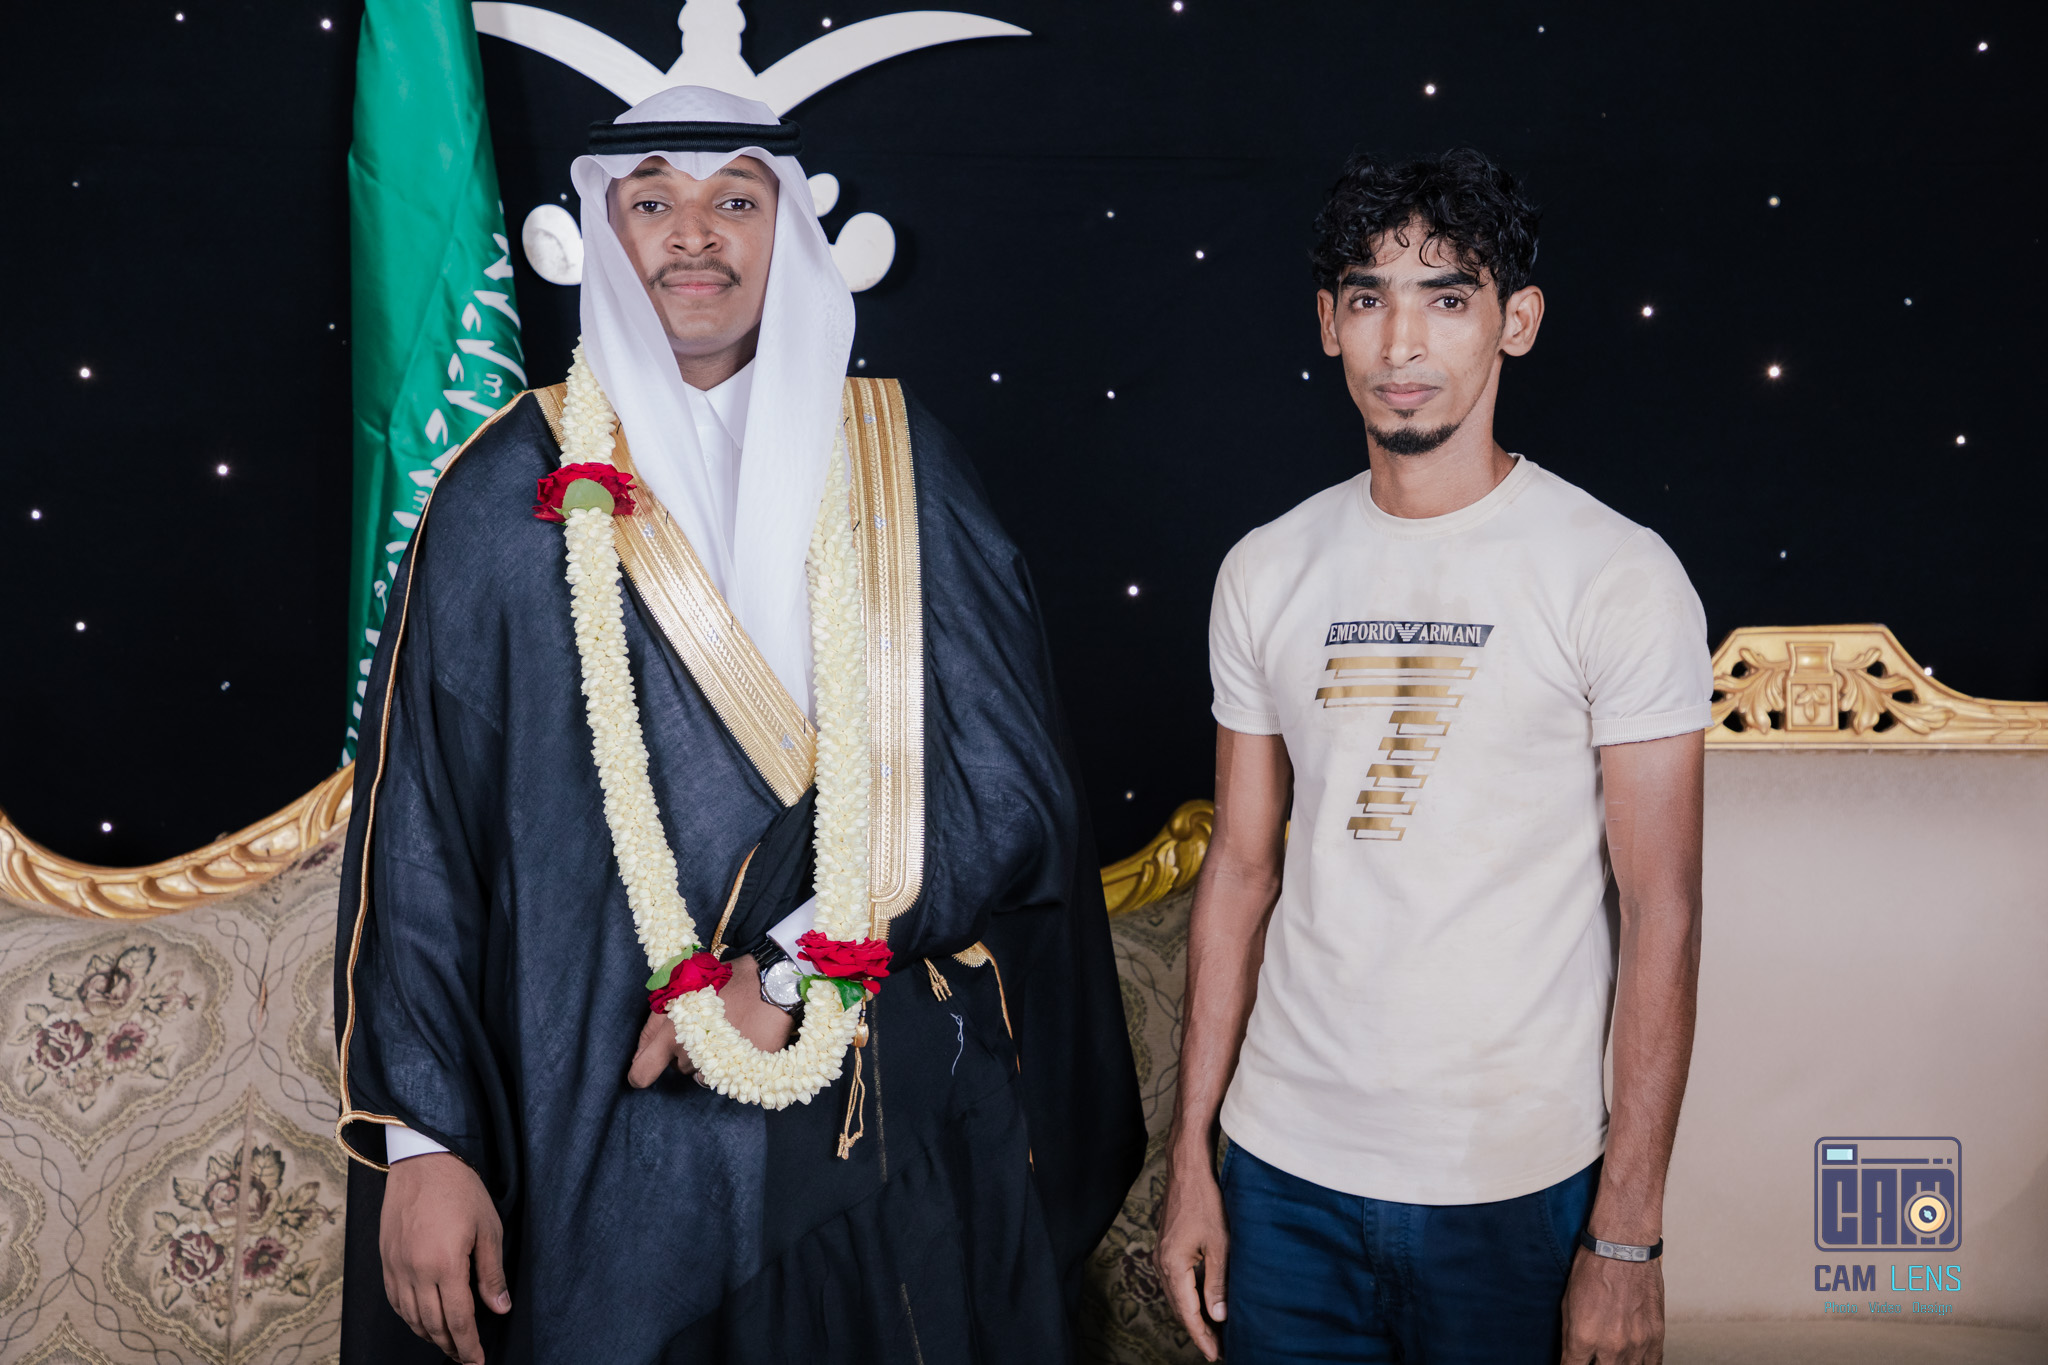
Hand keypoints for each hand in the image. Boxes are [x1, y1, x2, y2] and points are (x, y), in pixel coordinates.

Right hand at [380, 1151, 508, 1363]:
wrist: (423, 1161)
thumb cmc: (460, 1190)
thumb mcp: (488, 1229)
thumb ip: (492, 1274)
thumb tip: (500, 1308)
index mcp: (445, 1265)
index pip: (458, 1320)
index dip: (469, 1346)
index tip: (478, 1361)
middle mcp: (416, 1272)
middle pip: (432, 1325)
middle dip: (451, 1346)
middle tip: (465, 1357)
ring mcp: (397, 1267)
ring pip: (411, 1317)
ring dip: (430, 1335)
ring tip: (448, 1343)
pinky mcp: (386, 1260)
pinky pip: (396, 1301)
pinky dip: (410, 1318)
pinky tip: (422, 1320)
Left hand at [627, 955, 793, 1087]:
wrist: (771, 984)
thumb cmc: (724, 980)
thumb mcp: (681, 991)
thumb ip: (656, 1022)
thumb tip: (643, 1050)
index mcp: (670, 1036)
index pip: (641, 1073)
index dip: (640, 1072)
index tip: (646, 1066)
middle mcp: (690, 1056)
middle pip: (676, 1068)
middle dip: (682, 1053)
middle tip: (700, 1027)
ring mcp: (717, 1067)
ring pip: (701, 1072)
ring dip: (706, 1058)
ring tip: (723, 1032)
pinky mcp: (741, 1072)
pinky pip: (727, 1075)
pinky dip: (730, 1063)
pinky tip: (740, 1040)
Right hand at [1155, 1151, 1229, 1361]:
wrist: (1187, 1170)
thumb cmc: (1206, 1202)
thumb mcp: (1219, 1245)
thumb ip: (1217, 1283)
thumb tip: (1218, 1316)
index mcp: (1173, 1266)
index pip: (1188, 1312)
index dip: (1202, 1336)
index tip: (1216, 1355)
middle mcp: (1162, 1263)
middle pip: (1178, 1307)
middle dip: (1197, 1329)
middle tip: (1217, 1349)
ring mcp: (1161, 1254)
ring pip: (1176, 1295)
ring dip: (1192, 1314)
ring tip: (1212, 1331)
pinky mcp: (1166, 1246)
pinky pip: (1175, 1281)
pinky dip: (1188, 1296)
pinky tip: (1202, 1300)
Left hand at [1561, 1248, 1663, 1363]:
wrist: (1624, 1247)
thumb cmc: (1593, 1269)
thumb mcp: (1567, 1304)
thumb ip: (1570, 1338)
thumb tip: (1571, 1357)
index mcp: (1584, 1337)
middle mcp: (1611, 1345)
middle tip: (1594, 1358)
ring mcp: (1636, 1343)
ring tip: (1611, 1358)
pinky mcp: (1656, 1337)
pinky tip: (1632, 1361)